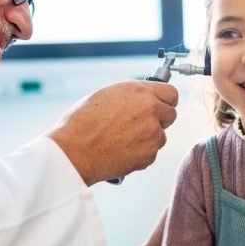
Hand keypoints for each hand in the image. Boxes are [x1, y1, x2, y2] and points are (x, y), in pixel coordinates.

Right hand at [46, 80, 177, 185]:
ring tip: (123, 141)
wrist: (73, 151)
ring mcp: (151, 132)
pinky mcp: (149, 154)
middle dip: (160, 120)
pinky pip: (151, 153)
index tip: (161, 106)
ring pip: (161, 136)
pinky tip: (121, 152)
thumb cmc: (80, 124)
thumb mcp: (105, 96)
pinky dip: (140, 154)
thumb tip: (142, 100)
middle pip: (171, 115)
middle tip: (141, 126)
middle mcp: (149, 108)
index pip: (171, 93)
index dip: (165, 101)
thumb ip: (130, 97)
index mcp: (137, 91)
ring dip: (148, 139)